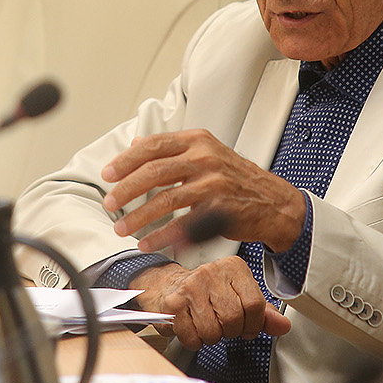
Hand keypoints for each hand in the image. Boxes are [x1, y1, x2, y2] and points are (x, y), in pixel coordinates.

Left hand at [101, 130, 305, 252]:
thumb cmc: (236, 178)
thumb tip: (134, 143)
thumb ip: (171, 149)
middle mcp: (205, 158)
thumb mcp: (206, 153)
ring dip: (139, 217)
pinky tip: (148, 241)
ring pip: (165, 200)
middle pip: (154, 171)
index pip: (153, 145)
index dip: (126, 160)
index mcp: (197, 141)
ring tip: (122, 227)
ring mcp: (214, 183)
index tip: (108, 174)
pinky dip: (162, 235)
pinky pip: (183, 225)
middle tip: (109, 203)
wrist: (273, 202)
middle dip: (126, 189)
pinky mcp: (220, 209)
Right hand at [131, 259, 291, 348]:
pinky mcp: (174, 304)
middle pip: (234, 319)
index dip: (252, 324)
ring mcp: (191, 287)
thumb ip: (262, 313)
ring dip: (211, 337)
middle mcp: (212, 272)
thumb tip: (283, 326)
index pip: (255, 305)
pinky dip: (194, 341)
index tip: (246, 326)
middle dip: (230, 331)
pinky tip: (192, 328)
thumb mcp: (238, 296)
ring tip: (207, 325)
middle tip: (223, 326)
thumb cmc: (206, 292)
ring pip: (213, 331)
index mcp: (234, 268)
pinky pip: (192, 337)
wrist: (167, 285)